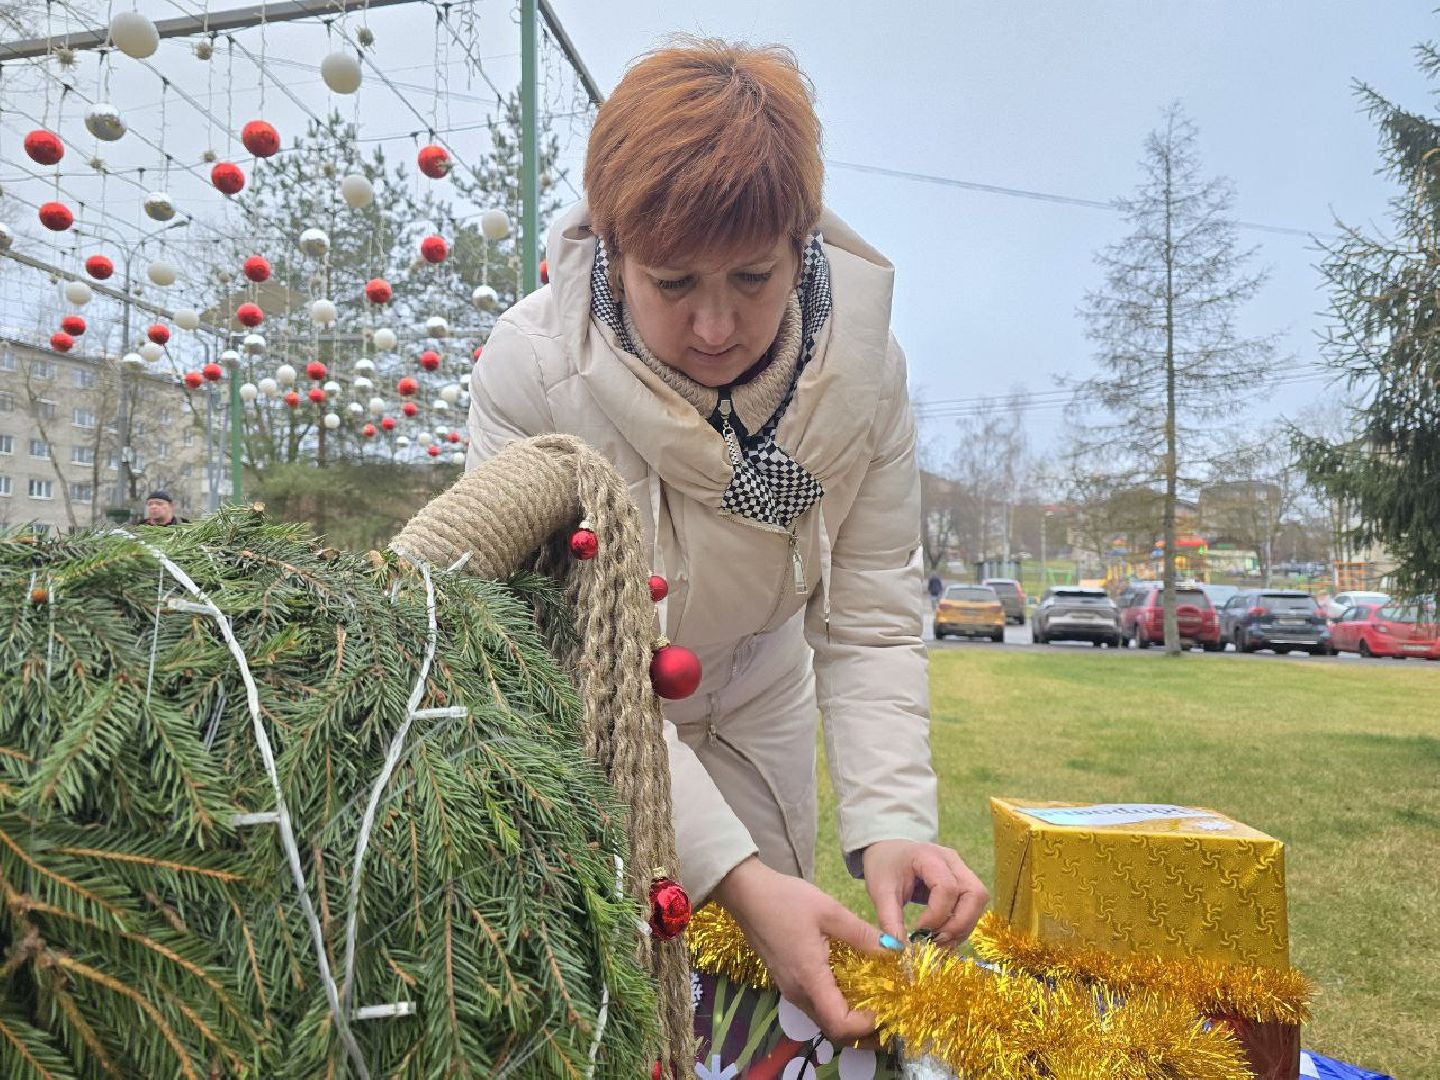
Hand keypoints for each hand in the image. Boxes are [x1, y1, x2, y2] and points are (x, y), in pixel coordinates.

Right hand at [711, 857, 882, 1042]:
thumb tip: (894, 950)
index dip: (865, 1025)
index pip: (839, 1024)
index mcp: (810, 979)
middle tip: (887, 1012)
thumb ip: (863, 934)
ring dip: (849, 1017)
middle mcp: (798, 992)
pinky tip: (850, 984)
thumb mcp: (830, 911)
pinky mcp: (786, 980)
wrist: (745, 893)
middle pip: (832, 1029)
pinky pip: (814, 1003)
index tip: (886, 1008)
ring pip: (823, 1018)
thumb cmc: (786, 900)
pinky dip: (835, 1004)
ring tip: (874, 999)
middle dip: (862, 1029)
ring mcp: (789, 988)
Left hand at [861, 839, 987, 946]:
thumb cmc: (885, 867)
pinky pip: (973, 906)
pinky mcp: (964, 882)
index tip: (918, 931)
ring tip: (938, 942)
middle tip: (935, 941)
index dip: (937, 915)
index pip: (947, 888)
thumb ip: (889, 919)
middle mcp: (952, 861)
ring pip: (978, 901)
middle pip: (974, 894)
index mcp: (929, 856)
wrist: (890, 852)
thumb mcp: (880, 891)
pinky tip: (943, 936)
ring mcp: (961, 870)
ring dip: (963, 927)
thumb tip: (896, 949)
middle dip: (959, 924)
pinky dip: (962, 925)